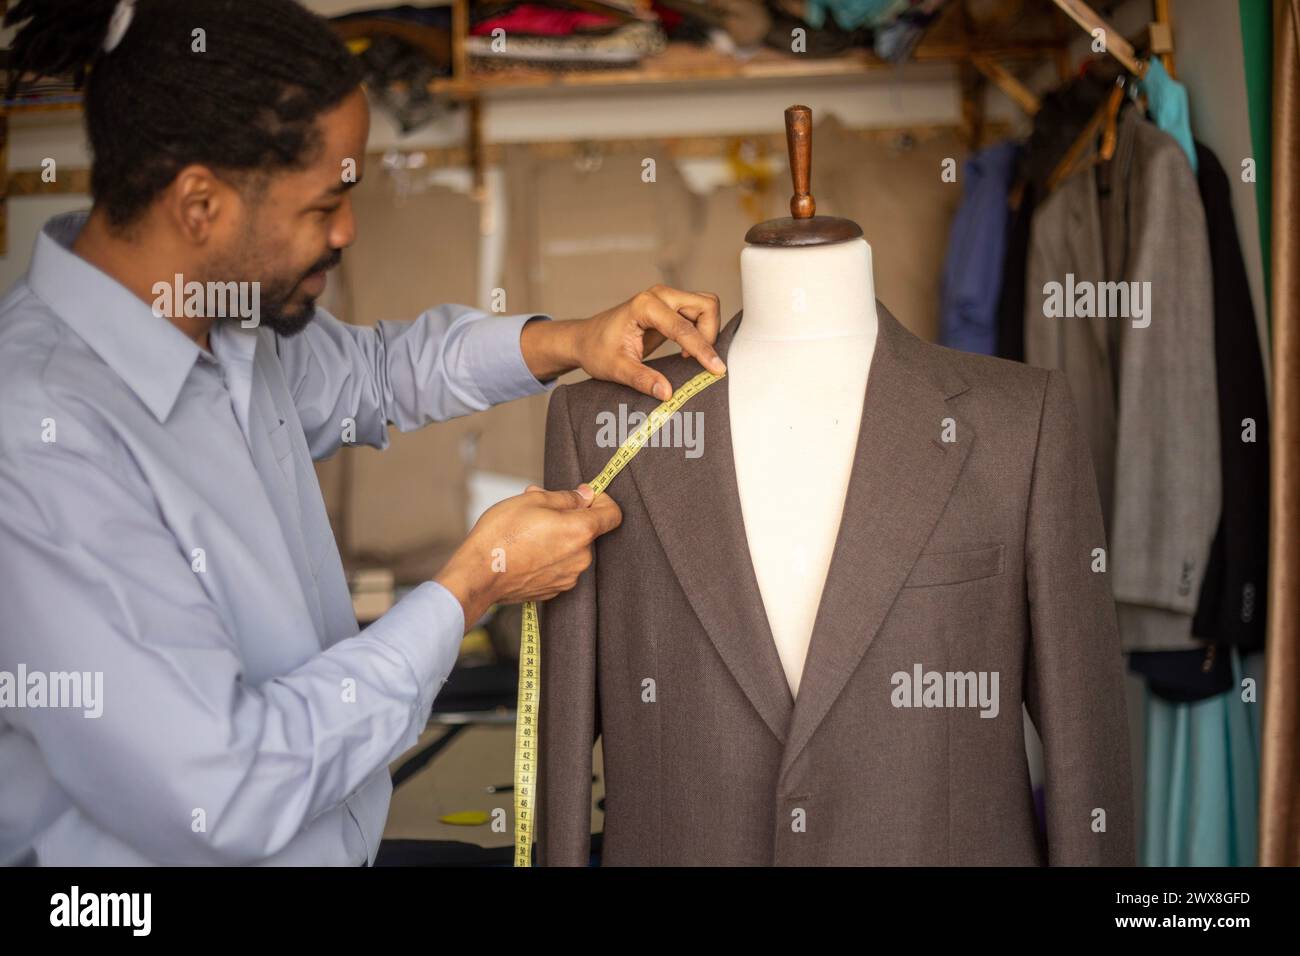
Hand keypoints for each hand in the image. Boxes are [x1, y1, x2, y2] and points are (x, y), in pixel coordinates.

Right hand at [434, 484, 622, 628]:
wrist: (479, 574)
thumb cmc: (502, 534)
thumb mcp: (533, 500)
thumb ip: (567, 497)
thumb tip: (586, 495)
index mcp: (580, 532)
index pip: (613, 514)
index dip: (602, 501)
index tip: (585, 497)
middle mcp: (581, 558)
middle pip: (588, 531)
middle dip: (569, 518)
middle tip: (540, 511)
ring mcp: (568, 577)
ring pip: (572, 549)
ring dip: (557, 537)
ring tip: (527, 531)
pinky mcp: (554, 590)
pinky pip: (560, 566)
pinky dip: (549, 556)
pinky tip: (526, 551)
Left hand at [520, 286, 725, 398]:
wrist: (584, 340)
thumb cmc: (597, 350)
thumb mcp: (616, 369)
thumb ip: (642, 380)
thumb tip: (667, 393)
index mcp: (645, 305)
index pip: (684, 327)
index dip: (703, 349)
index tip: (717, 369)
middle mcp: (659, 295)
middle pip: (705, 305)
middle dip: (709, 333)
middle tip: (698, 361)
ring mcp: (666, 298)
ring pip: (706, 306)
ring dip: (707, 331)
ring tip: (690, 356)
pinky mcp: (670, 307)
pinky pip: (698, 313)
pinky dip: (701, 331)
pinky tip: (686, 351)